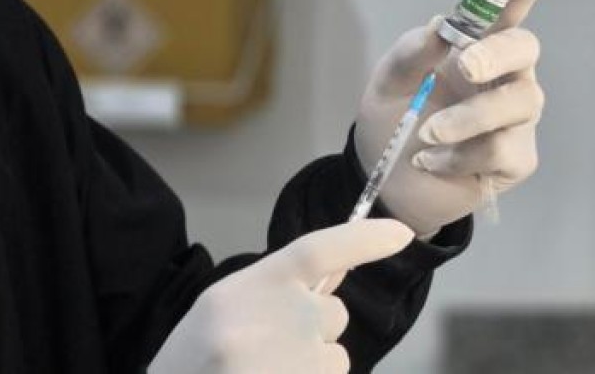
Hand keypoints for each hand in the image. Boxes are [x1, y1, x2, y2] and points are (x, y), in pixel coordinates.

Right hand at [148, 219, 413, 373]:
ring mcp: (293, 361)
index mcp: (250, 287)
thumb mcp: (223, 308)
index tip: (403, 234)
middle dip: (313, 329)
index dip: (365, 239)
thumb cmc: (191, 361)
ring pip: (334, 355)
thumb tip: (339, 269)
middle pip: (333, 313)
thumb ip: (278, 288)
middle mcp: (276, 319)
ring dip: (310, 364)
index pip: (319, 250)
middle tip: (262, 350)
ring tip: (260, 372)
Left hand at [355, 0, 555, 236]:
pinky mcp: (518, 158)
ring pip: (515, 104)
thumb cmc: (396, 120)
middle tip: (464, 66)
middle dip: (496, 54)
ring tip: (426, 136)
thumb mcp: (390, 83)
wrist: (390, 182)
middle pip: (524, 50)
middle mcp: (506, 76)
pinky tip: (431, 162)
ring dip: (466, 119)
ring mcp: (517, 119)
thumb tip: (441, 27)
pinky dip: (458, 156)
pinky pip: (499, 149)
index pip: (506, 11)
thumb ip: (411, 53)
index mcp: (478, 48)